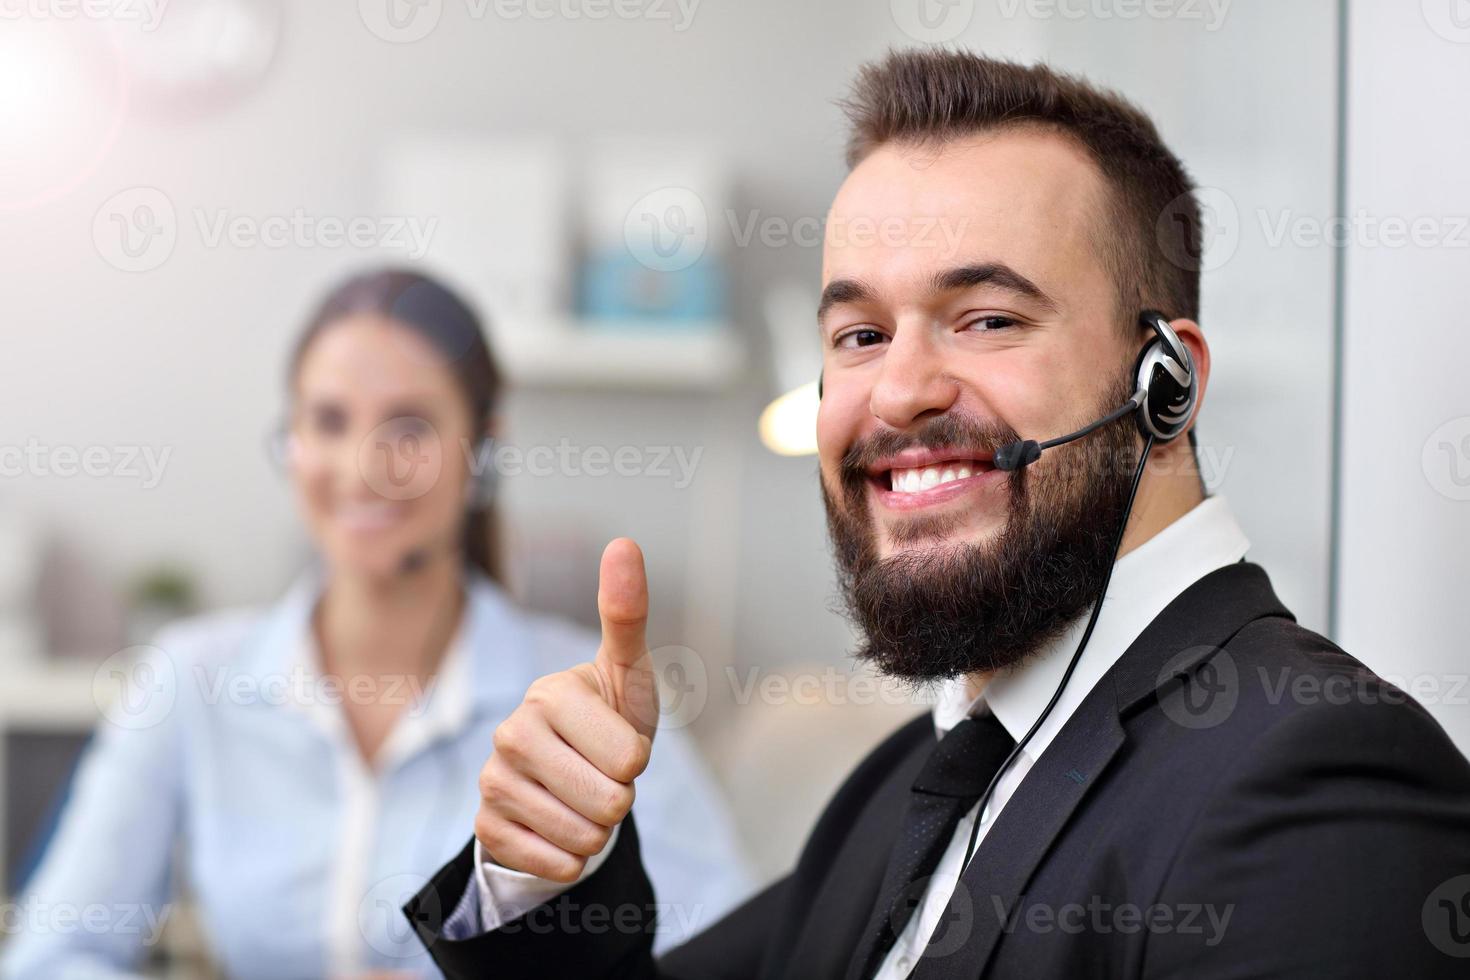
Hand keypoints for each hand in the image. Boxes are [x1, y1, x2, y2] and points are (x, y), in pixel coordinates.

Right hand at [475, 538, 659, 881]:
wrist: (569, 776)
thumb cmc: (608, 717)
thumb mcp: (626, 671)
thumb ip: (626, 613)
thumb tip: (624, 542)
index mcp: (550, 694)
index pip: (630, 758)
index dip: (639, 760)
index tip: (620, 743)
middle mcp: (511, 733)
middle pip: (609, 802)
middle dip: (620, 797)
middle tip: (603, 774)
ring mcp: (493, 782)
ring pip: (582, 837)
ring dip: (597, 830)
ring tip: (583, 798)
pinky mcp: (486, 827)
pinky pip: (552, 863)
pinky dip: (570, 857)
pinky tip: (560, 830)